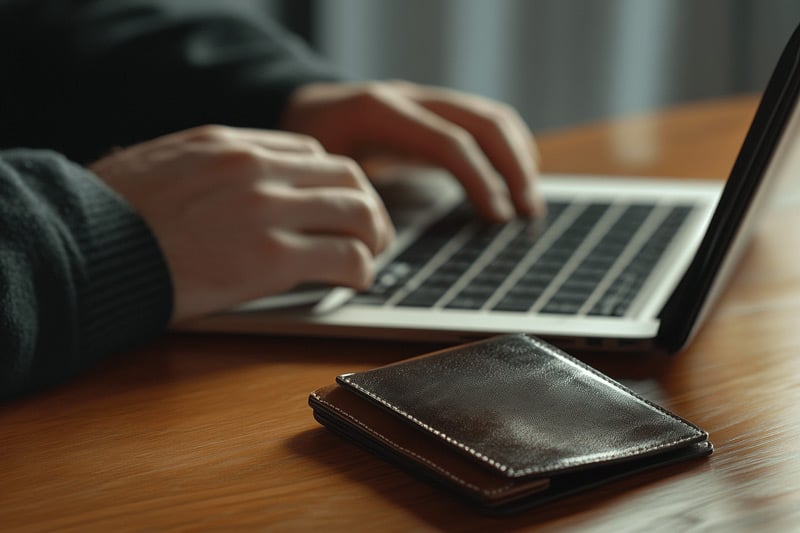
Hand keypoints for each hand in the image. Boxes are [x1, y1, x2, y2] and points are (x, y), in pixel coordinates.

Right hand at [90, 125, 392, 321]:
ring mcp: (267, 209)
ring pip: (358, 212)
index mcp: (229, 143)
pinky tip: (354, 281)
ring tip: (368, 258)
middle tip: (369, 233)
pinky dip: (361, 270)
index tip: (335, 205)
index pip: (311, 152)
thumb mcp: (163, 166)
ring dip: (373, 237)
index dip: (333, 182)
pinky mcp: (271, 257)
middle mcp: (256, 167)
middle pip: (347, 175)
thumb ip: (210, 168)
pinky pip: (344, 257)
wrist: (87, 250)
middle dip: (367, 206)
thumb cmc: (113, 217)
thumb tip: (238, 184)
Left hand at [281, 80, 542, 220]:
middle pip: (482, 122)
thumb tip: (389, 253)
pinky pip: (484, 124)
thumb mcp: (320, 178)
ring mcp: (425, 102)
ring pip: (491, 117)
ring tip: (530, 202)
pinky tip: (515, 180)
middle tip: (527, 211)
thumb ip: (353, 205)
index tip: (498, 217)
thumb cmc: (307, 153)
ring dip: (518, 157)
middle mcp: (409, 99)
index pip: (448, 143)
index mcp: (378, 113)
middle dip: (513, 167)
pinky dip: (507, 150)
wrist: (299, 114)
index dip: (480, 180)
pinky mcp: (436, 115)